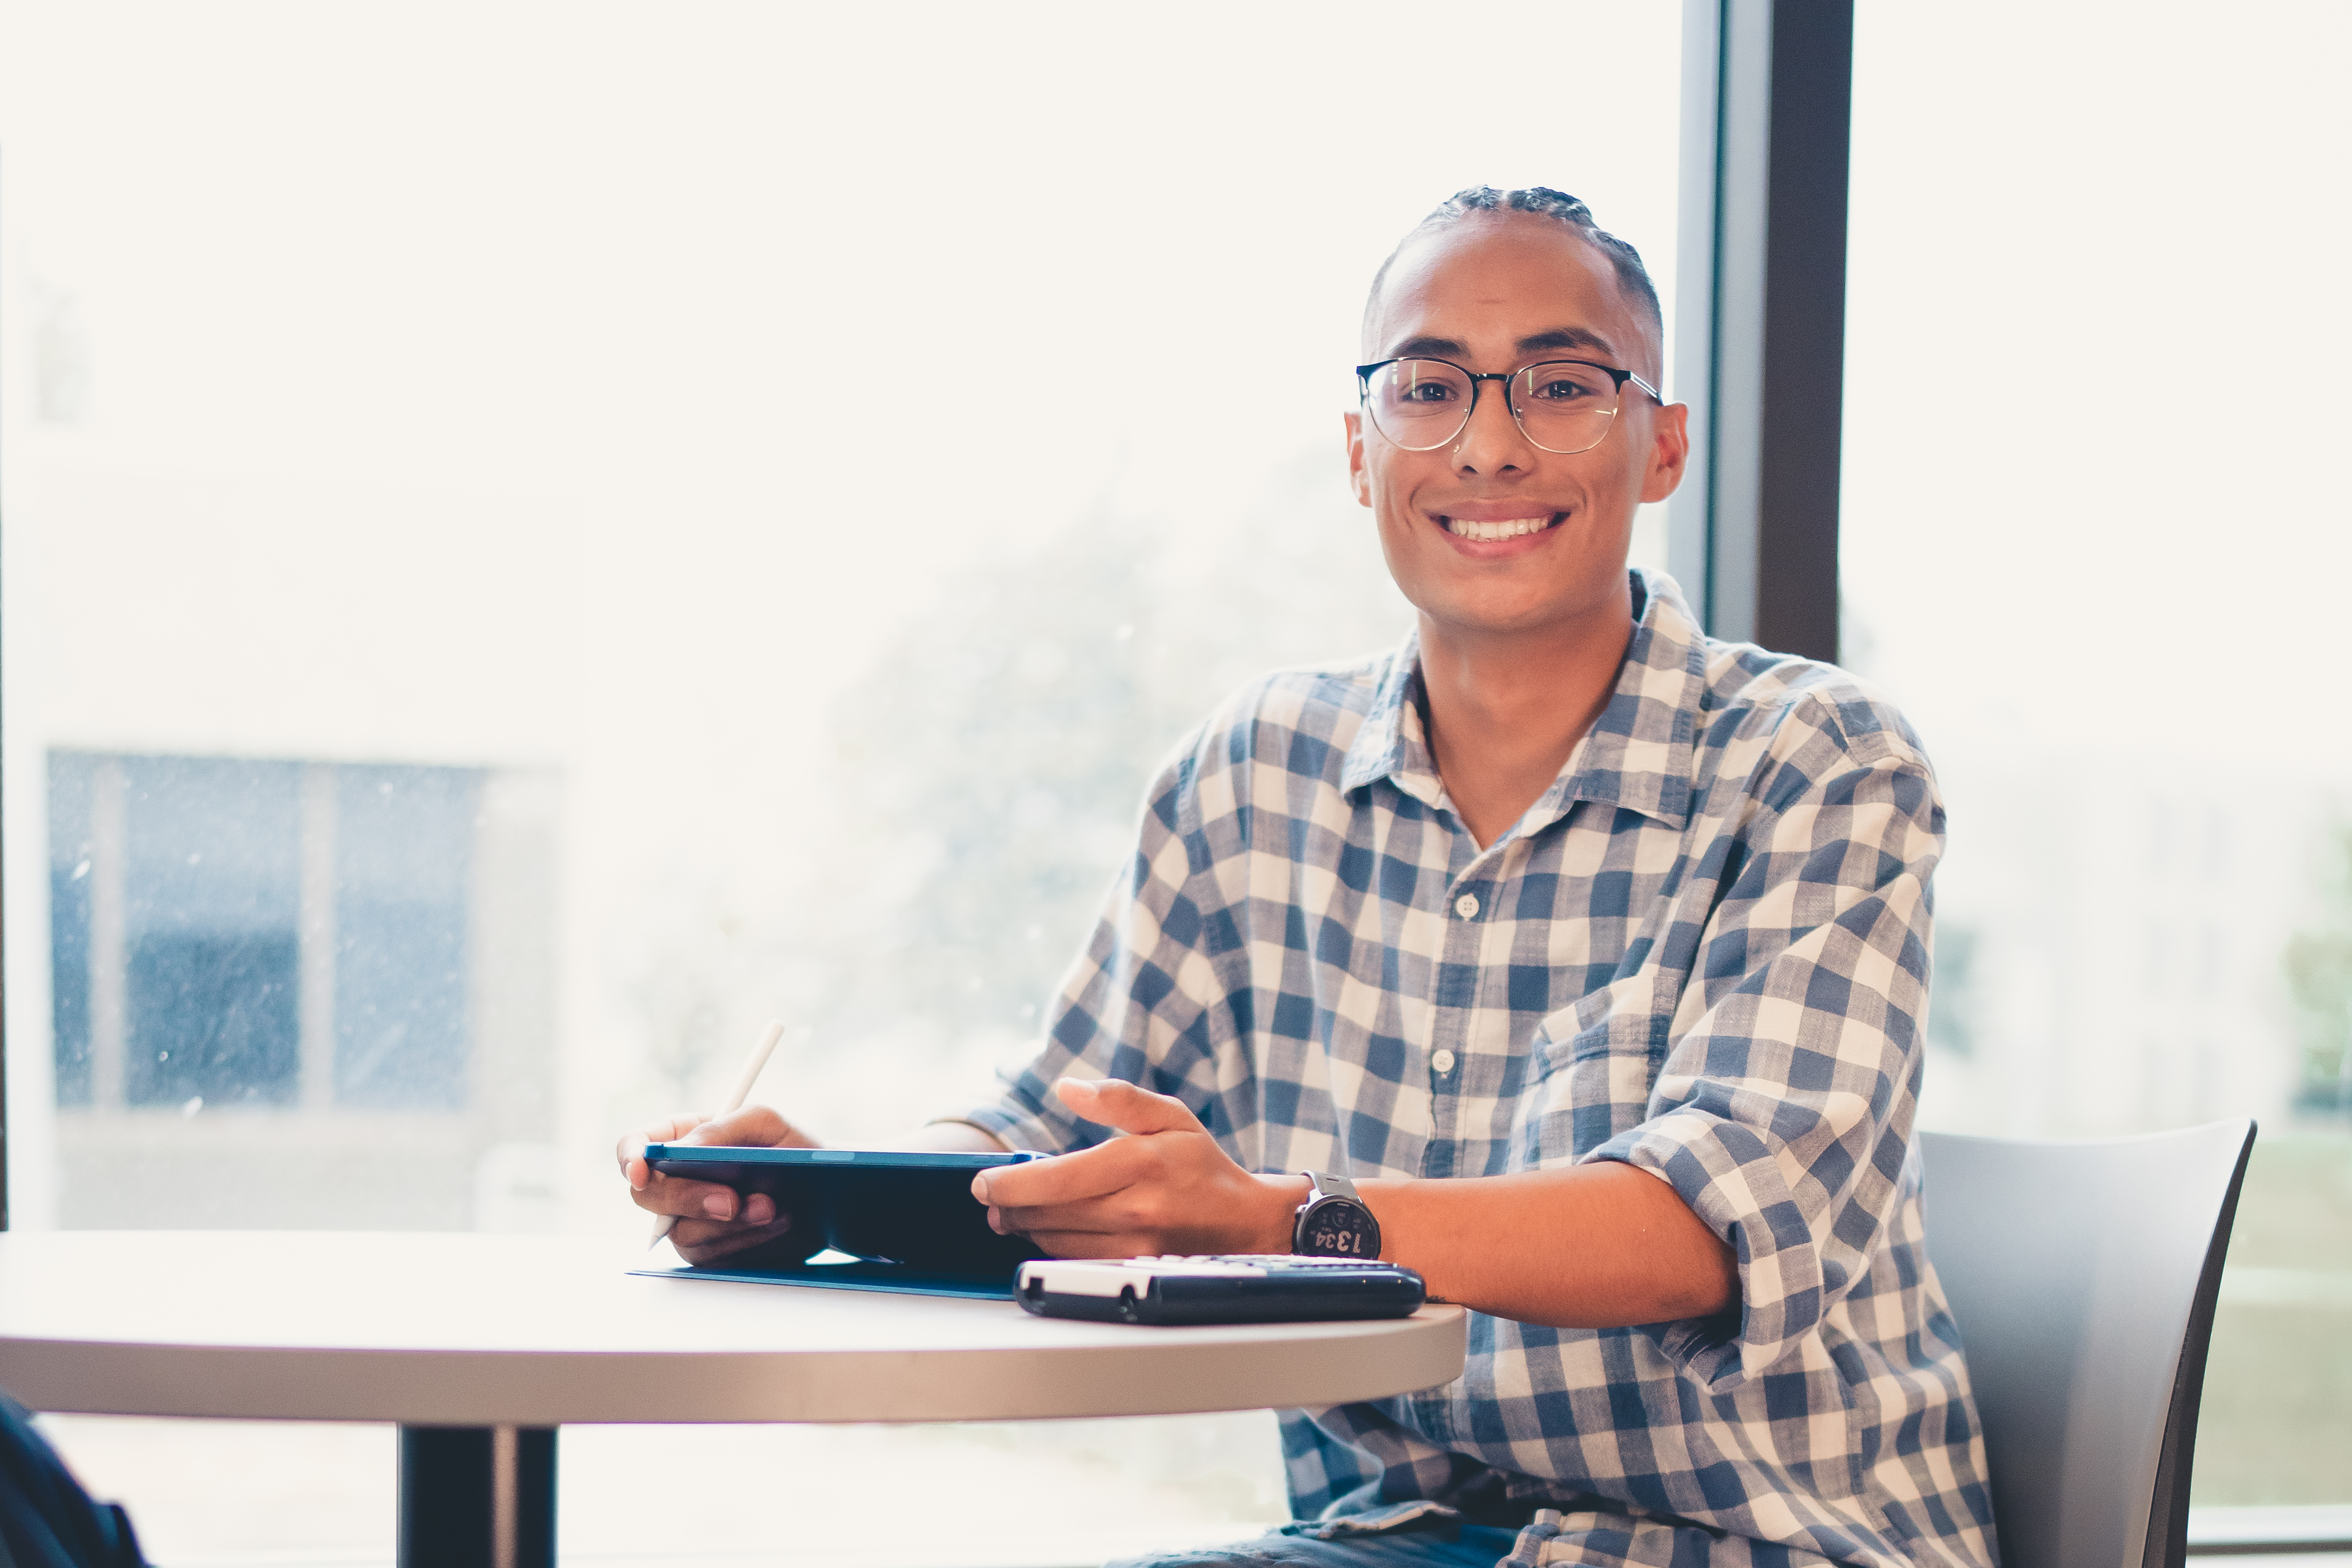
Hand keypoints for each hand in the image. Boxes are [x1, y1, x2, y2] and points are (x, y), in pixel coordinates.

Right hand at [617, 1105, 818, 1264]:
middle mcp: (680, 1181)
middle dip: (690, 1199)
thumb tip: (682, 1151)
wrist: (830, 1194)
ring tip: (773, 1207)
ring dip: (730, 1224)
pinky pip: (710, 1257)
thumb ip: (722, 1129)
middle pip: (649, 1197)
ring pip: (682, 1233)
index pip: (634, 1147)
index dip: (631, 1159)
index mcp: (683, 1140)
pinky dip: (744, 1241)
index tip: (643, 1172)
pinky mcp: (714, 1250)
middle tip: (733, 1200)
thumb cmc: (794, 1149)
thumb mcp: (765, 1123)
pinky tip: (775, 1224)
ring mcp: (693, 1220)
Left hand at [968, 1079, 1306, 1257]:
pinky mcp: (1134, 1269)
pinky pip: (1074, 1261)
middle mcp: (1134, 1208)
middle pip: (1046, 1214)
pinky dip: (1051, 1246)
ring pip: (1055, 1241)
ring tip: (1013, 1213)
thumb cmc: (1201, 1165)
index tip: (983, 1181)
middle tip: (992, 1197)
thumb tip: (1066, 1087)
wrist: (1245, 1222)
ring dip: (1025, 1228)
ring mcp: (1134, 1245)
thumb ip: (1118, 1099)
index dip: (1009, 1183)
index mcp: (1138, 1162)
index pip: (1054, 1180)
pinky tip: (1044, 1231)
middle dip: (1007, 1206)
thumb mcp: (1170, 1116)